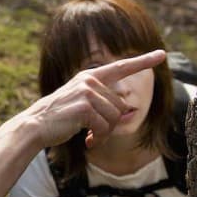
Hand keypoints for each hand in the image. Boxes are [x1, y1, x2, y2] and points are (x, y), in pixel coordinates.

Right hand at [28, 50, 165, 148]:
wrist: (35, 126)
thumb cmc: (59, 119)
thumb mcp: (82, 104)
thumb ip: (103, 102)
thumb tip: (128, 110)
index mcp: (89, 77)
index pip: (121, 67)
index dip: (143, 61)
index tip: (161, 54)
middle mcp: (89, 80)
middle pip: (120, 106)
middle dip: (110, 125)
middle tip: (95, 134)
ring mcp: (86, 92)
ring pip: (114, 117)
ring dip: (104, 134)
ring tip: (91, 138)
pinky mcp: (84, 107)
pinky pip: (104, 127)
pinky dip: (98, 138)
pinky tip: (87, 142)